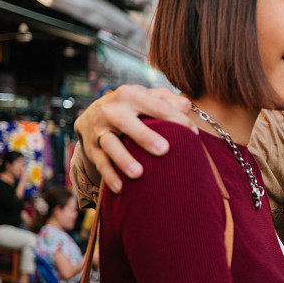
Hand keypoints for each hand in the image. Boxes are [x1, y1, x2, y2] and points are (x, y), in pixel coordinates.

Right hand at [74, 85, 196, 192]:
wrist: (94, 114)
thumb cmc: (133, 107)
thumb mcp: (148, 97)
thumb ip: (168, 100)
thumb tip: (185, 106)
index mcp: (130, 95)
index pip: (156, 106)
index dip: (175, 118)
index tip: (193, 133)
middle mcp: (111, 110)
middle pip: (126, 122)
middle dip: (144, 136)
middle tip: (164, 150)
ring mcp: (99, 129)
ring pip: (110, 145)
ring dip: (123, 159)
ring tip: (138, 174)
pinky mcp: (91, 148)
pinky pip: (100, 163)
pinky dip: (109, 176)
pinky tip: (120, 188)